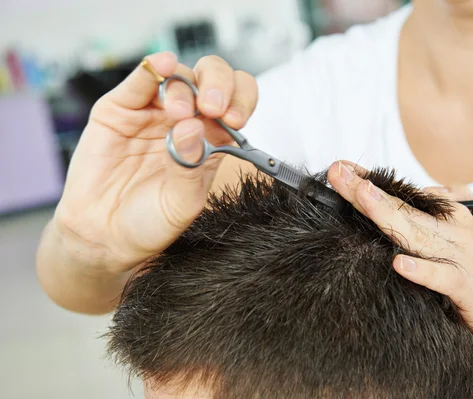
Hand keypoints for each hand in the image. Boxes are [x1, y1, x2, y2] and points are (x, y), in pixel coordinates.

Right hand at [54, 52, 257, 273]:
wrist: (103, 235)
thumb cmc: (149, 222)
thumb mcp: (181, 204)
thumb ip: (191, 168)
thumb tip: (194, 127)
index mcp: (211, 141)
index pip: (237, 104)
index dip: (241, 101)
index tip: (234, 118)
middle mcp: (187, 120)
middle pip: (212, 80)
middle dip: (218, 85)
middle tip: (212, 108)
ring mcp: (154, 112)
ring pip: (178, 76)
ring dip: (184, 86)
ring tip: (177, 112)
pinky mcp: (121, 108)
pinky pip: (139, 80)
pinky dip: (152, 68)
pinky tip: (161, 66)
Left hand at [327, 161, 472, 359]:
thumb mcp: (461, 239)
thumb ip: (434, 219)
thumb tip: (406, 199)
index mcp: (452, 216)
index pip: (405, 194)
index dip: (371, 181)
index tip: (340, 169)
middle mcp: (457, 230)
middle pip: (405, 207)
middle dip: (368, 190)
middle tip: (338, 173)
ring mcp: (464, 258)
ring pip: (420, 234)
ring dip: (390, 215)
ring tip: (363, 198)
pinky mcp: (469, 288)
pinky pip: (444, 277)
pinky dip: (424, 271)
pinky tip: (400, 263)